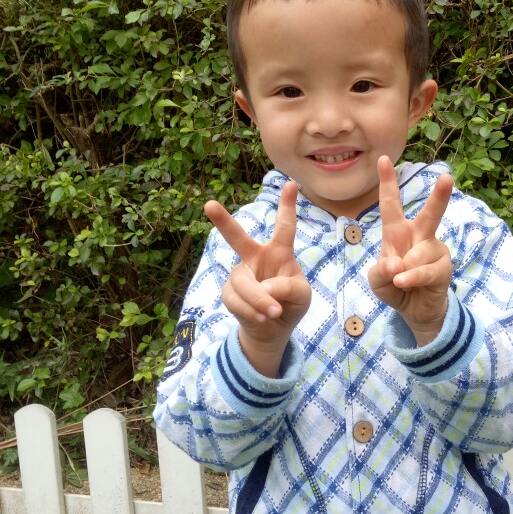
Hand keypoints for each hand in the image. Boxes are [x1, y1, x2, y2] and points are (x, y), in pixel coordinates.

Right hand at [204, 182, 310, 375]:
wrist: (272, 329)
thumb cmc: (290, 304)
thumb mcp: (302, 296)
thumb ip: (289, 287)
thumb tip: (265, 286)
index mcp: (279, 253)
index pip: (284, 228)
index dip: (287, 206)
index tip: (290, 184)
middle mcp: (256, 258)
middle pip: (238, 238)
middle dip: (223, 221)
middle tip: (209, 205)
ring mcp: (241, 275)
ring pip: (241, 281)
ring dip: (258, 299)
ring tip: (272, 312)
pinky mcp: (230, 293)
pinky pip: (235, 299)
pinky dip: (250, 311)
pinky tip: (261, 318)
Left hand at [368, 156, 452, 345]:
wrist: (414, 311)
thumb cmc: (395, 286)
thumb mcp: (378, 279)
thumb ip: (380, 270)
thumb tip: (397, 264)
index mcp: (398, 232)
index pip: (391, 204)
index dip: (387, 182)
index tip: (382, 159)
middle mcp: (420, 236)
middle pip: (430, 214)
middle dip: (440, 196)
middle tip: (447, 177)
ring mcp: (434, 251)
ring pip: (419, 253)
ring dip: (404, 269)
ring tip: (400, 280)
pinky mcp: (444, 268)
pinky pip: (424, 271)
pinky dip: (411, 278)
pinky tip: (404, 282)